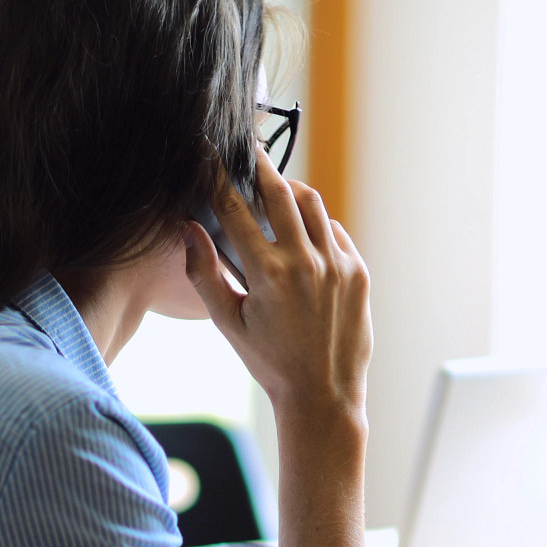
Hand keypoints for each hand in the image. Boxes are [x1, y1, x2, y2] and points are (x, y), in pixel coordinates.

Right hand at [182, 144, 371, 426]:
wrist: (322, 395)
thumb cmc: (270, 363)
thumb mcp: (228, 323)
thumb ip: (204, 274)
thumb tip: (189, 229)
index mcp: (268, 275)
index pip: (236, 210)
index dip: (219, 178)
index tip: (210, 158)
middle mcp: (305, 263)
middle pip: (280, 192)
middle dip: (261, 167)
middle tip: (250, 152)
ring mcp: (337, 265)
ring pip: (313, 204)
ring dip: (292, 191)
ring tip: (277, 191)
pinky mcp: (358, 272)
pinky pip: (334, 232)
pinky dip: (316, 225)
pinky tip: (302, 235)